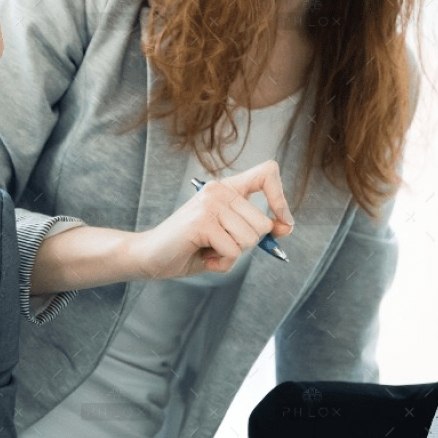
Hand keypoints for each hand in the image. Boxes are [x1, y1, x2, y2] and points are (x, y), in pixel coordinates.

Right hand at [125, 160, 293, 279]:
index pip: (268, 173)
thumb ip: (257, 229)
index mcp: (227, 187)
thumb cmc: (192, 247)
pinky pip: (233, 251)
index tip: (282, 222)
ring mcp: (209, 204)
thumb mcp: (230, 236)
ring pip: (249, 239)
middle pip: (263, 223)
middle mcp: (218, 189)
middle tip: (221, 245)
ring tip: (210, 251)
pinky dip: (221, 263)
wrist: (151, 257)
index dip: (280, 199)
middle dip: (247, 245)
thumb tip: (287, 227)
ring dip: (232, 256)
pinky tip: (203, 257)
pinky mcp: (201, 222)